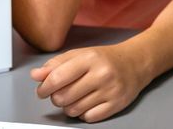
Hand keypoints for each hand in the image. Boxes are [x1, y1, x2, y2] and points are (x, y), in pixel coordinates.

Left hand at [31, 44, 150, 122]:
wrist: (136, 63)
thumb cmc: (105, 59)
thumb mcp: (80, 54)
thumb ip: (56, 64)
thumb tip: (36, 75)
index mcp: (90, 59)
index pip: (57, 78)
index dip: (44, 88)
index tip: (42, 91)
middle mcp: (102, 74)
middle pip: (63, 98)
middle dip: (57, 98)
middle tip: (62, 93)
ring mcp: (111, 90)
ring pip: (74, 110)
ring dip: (70, 106)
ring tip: (77, 97)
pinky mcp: (117, 104)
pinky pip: (88, 118)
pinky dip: (84, 113)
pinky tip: (88, 102)